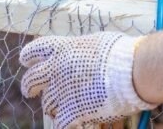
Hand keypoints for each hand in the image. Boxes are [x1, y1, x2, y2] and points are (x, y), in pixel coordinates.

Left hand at [20, 32, 155, 128]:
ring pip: (47, 104)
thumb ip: (81, 50)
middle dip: (29, 86)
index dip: (29, 58)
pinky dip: (67, 123)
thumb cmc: (121, 53)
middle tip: (31, 91)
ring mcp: (62, 91)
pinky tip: (75, 121)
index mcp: (62, 48)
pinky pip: (60, 122)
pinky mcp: (72, 110)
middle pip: (30, 80)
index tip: (28, 63)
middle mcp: (57, 69)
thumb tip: (79, 53)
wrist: (133, 70)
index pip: (34, 51)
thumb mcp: (96, 42)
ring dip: (55, 105)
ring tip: (65, 106)